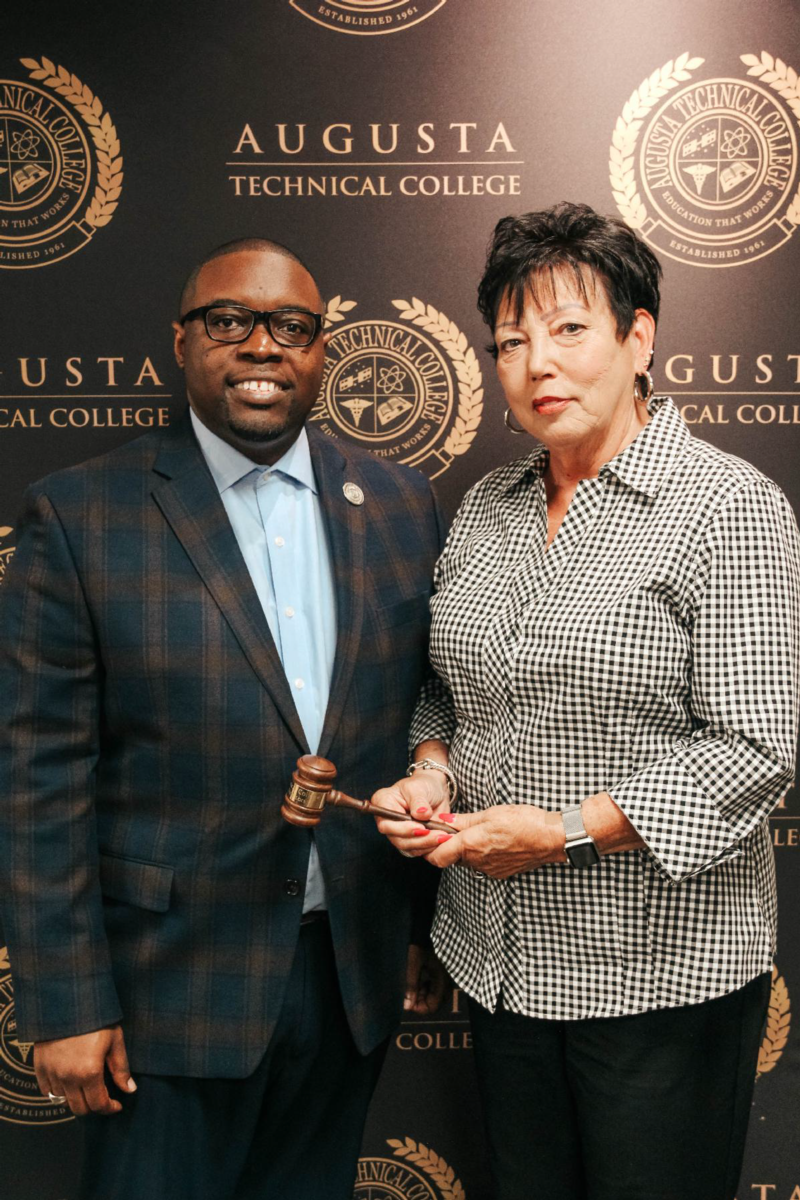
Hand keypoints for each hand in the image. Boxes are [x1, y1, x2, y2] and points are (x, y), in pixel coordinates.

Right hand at [34, 1025, 135, 1116]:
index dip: (110, 1108)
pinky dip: (58, 1091)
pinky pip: (47, 1091)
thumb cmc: (95, 1019)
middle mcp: (68, 1078)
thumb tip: (129, 1090)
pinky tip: (68, 1081)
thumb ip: (121, 1068)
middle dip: (94, 1107)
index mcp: (89, 1072)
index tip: (116, 1105)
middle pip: (79, 1109)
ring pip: (62, 1101)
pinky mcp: (40, 1067)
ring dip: (75, 1098)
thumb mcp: (115, 1040)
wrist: (67, 1001)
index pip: (98, 1104)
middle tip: (102, 1097)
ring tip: (86, 1086)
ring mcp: (52, 1074)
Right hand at [371, 769, 453, 858]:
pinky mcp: (410, 841)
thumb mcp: (419, 787)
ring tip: (443, 837)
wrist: (434, 791)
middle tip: (438, 835)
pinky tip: (442, 840)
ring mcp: (398, 833)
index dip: (403, 829)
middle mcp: (387, 821)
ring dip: (426, 845)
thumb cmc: (423, 785)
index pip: (386, 823)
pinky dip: (430, 847)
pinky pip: (418, 850)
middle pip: (396, 839)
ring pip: (408, 847)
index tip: (422, 827)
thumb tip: (421, 814)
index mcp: (383, 803)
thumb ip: (419, 801)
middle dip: (418, 839)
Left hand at [405, 944, 448, 1014]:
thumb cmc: (421, 944)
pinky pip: (436, 988)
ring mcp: (447, 977)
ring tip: (413, 985)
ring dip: (423, 995)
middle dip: (420, 1002)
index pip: (433, 1006)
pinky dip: (427, 988)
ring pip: (436, 996)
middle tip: (409, 992)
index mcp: (442, 980)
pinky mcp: (443, 973)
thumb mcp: (414, 963)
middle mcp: (448, 982)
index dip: (419, 1008)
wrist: (429, 928)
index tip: (406, 1002)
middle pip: (435, 1003)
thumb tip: (407, 1006)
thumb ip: (411, 984)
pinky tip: (421, 979)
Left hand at [423, 805, 565, 877]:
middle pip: (450, 858)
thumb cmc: (523, 822)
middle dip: (448, 845)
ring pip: (467, 861)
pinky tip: (491, 841)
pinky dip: (480, 854)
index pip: (436, 857)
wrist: (550, 838)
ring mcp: (489, 870)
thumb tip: (443, 821)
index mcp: (470, 845)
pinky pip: (481, 865)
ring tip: (477, 832)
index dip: (430, 847)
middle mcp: (477, 862)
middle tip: (454, 828)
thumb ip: (463, 821)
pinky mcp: (500, 872)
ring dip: (465, 849)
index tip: (433, 834)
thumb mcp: (490, 813)